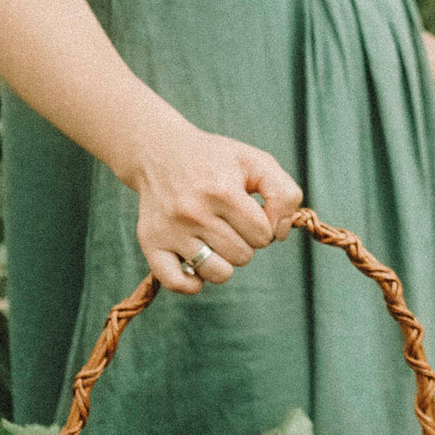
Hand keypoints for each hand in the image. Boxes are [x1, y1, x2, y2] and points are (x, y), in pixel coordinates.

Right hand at [127, 119, 303, 295]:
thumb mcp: (257, 162)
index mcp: (221, 190)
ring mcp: (170, 230)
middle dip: (244, 241)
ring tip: (214, 237)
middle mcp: (193, 212)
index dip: (263, 225)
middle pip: (243, 256)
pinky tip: (197, 265)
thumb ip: (284, 194)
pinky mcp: (150, 243)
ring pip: (218, 273)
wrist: (160, 152)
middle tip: (228, 220)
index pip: (263, 235)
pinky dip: (192, 283)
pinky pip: (177, 283)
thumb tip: (279, 234)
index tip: (249, 212)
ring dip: (223, 261)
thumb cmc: (215, 160)